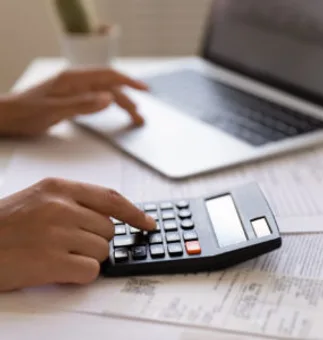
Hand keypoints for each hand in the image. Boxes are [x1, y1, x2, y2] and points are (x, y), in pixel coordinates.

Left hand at [0, 68, 147, 136]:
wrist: (9, 116)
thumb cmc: (26, 111)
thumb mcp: (54, 109)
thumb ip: (82, 104)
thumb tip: (109, 99)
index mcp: (73, 78)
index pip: (108, 75)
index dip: (129, 81)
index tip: (144, 90)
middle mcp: (77, 81)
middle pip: (110, 87)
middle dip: (128, 100)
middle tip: (139, 118)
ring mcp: (76, 89)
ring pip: (105, 94)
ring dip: (121, 105)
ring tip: (134, 118)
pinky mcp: (73, 98)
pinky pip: (97, 99)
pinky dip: (110, 105)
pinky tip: (114, 110)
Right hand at [0, 178, 155, 291]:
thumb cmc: (7, 224)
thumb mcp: (41, 199)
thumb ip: (77, 203)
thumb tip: (112, 220)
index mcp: (59, 188)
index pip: (111, 198)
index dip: (134, 213)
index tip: (148, 223)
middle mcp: (60, 207)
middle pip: (108, 230)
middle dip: (95, 240)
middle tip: (70, 243)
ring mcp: (56, 234)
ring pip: (102, 251)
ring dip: (85, 258)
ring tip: (57, 254)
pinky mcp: (51, 262)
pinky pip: (91, 271)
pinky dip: (80, 274)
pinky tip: (58, 269)